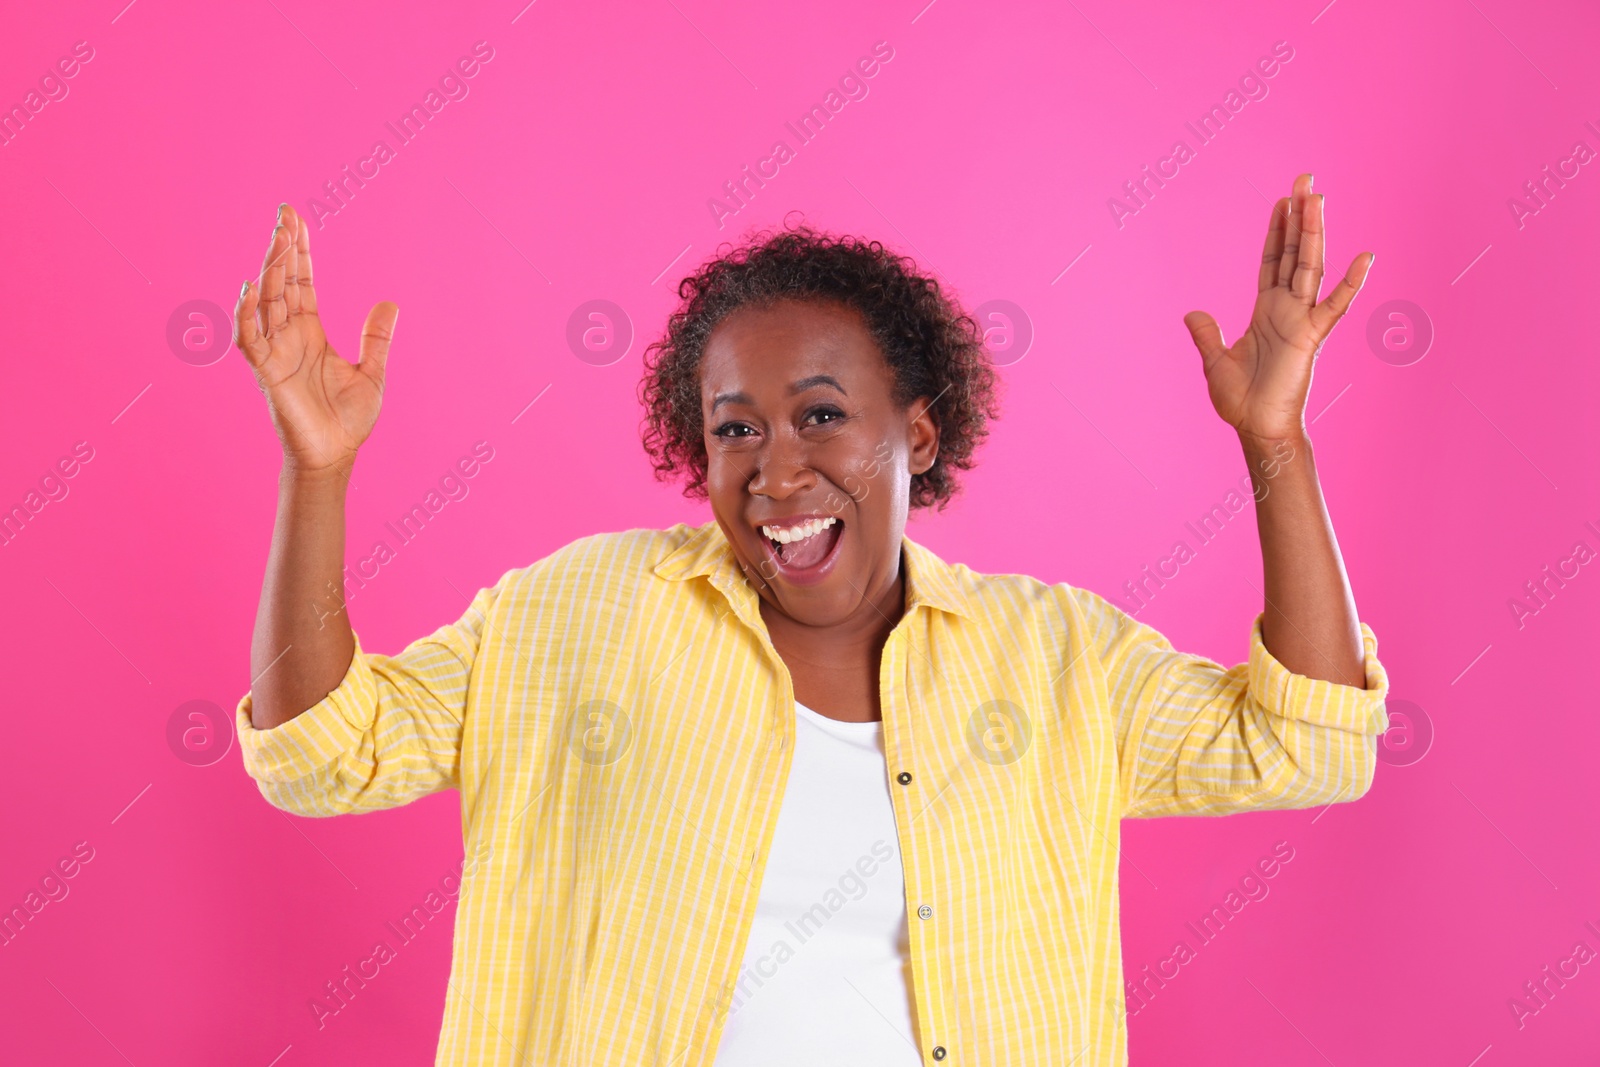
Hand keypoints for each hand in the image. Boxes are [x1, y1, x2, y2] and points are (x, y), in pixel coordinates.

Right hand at [233, 204, 397, 474]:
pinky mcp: (267, 373)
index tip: (294, 219)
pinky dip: (246, 315)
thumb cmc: (348, 420)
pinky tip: (249, 289)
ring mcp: (275, 352)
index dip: (299, 251)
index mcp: (310, 332)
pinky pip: (250, 339)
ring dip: (269, 271)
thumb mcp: (371, 372)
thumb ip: (376, 337)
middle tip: (283, 215)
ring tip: (276, 240)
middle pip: (280, 283)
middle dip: (281, 249)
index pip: (301, 282)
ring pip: (265, 302)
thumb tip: (391, 303)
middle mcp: (288, 336)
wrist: (335, 456)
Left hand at [1182, 173, 1371, 443]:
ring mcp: (1302, 319)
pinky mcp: (1312, 336)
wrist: (1257, 428)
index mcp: (1266, 311)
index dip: (1277, 231)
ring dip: (1314, 232)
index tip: (1282, 200)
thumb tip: (1192, 314)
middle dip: (1299, 216)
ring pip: (1311, 265)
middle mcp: (1287, 309)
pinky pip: (1335, 306)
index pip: (1273, 261)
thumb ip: (1206, 335)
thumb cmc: (1241, 401)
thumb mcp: (1215, 362)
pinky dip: (1350, 283)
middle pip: (1296, 252)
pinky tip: (1366, 258)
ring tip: (1317, 197)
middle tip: (1305, 180)